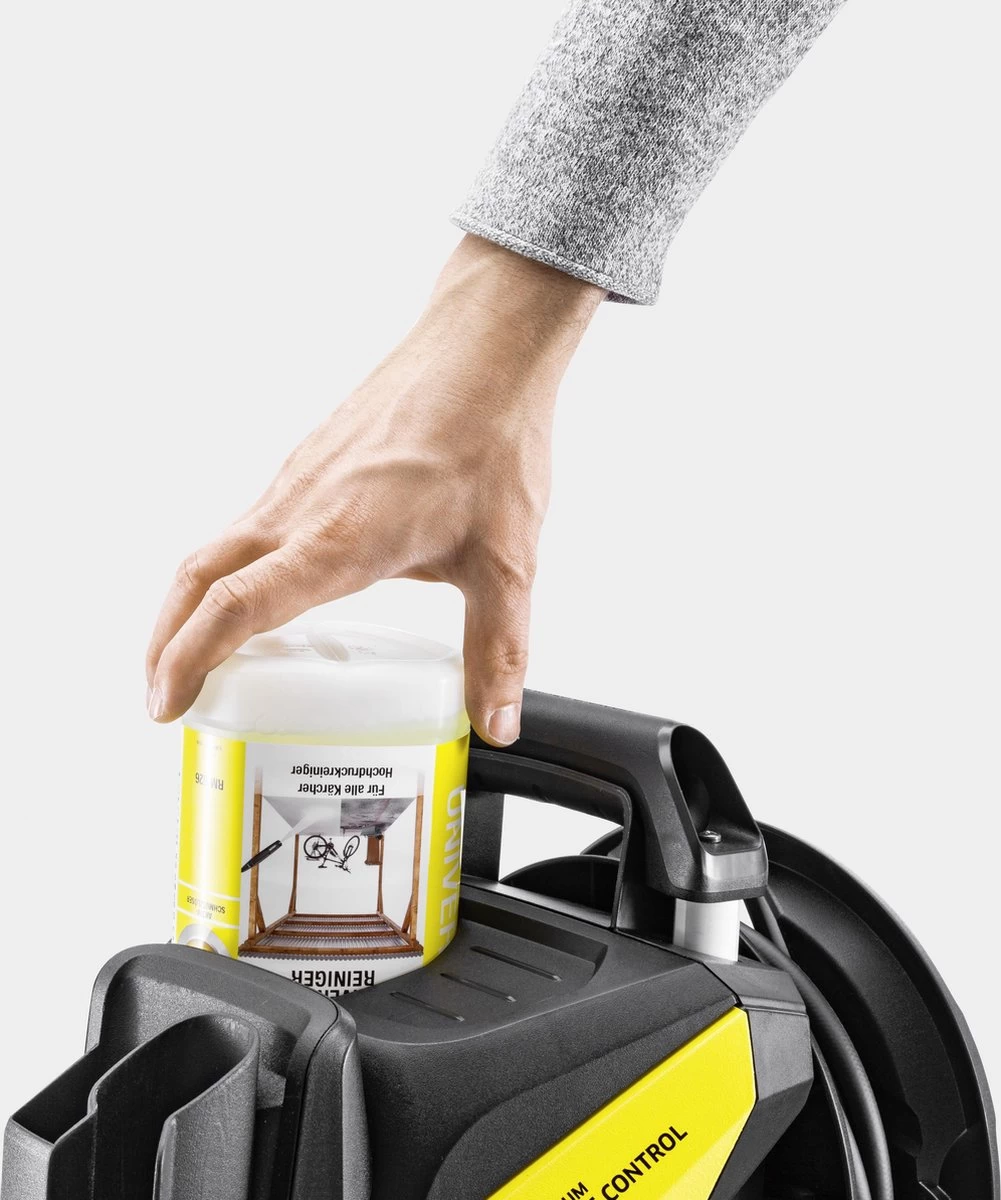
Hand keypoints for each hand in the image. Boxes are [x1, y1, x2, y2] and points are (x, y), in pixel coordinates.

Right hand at [146, 235, 604, 743]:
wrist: (486, 348)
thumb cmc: (492, 441)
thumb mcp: (504, 563)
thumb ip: (498, 649)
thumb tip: (497, 721)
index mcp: (338, 539)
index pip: (236, 607)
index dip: (187, 661)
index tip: (165, 706)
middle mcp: (301, 507)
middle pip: (198, 578)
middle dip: (166, 643)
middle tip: (164, 696)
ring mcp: (300, 481)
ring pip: (218, 548)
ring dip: (191, 605)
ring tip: (200, 656)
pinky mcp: (311, 463)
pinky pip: (250, 525)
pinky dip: (231, 571)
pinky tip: (265, 593)